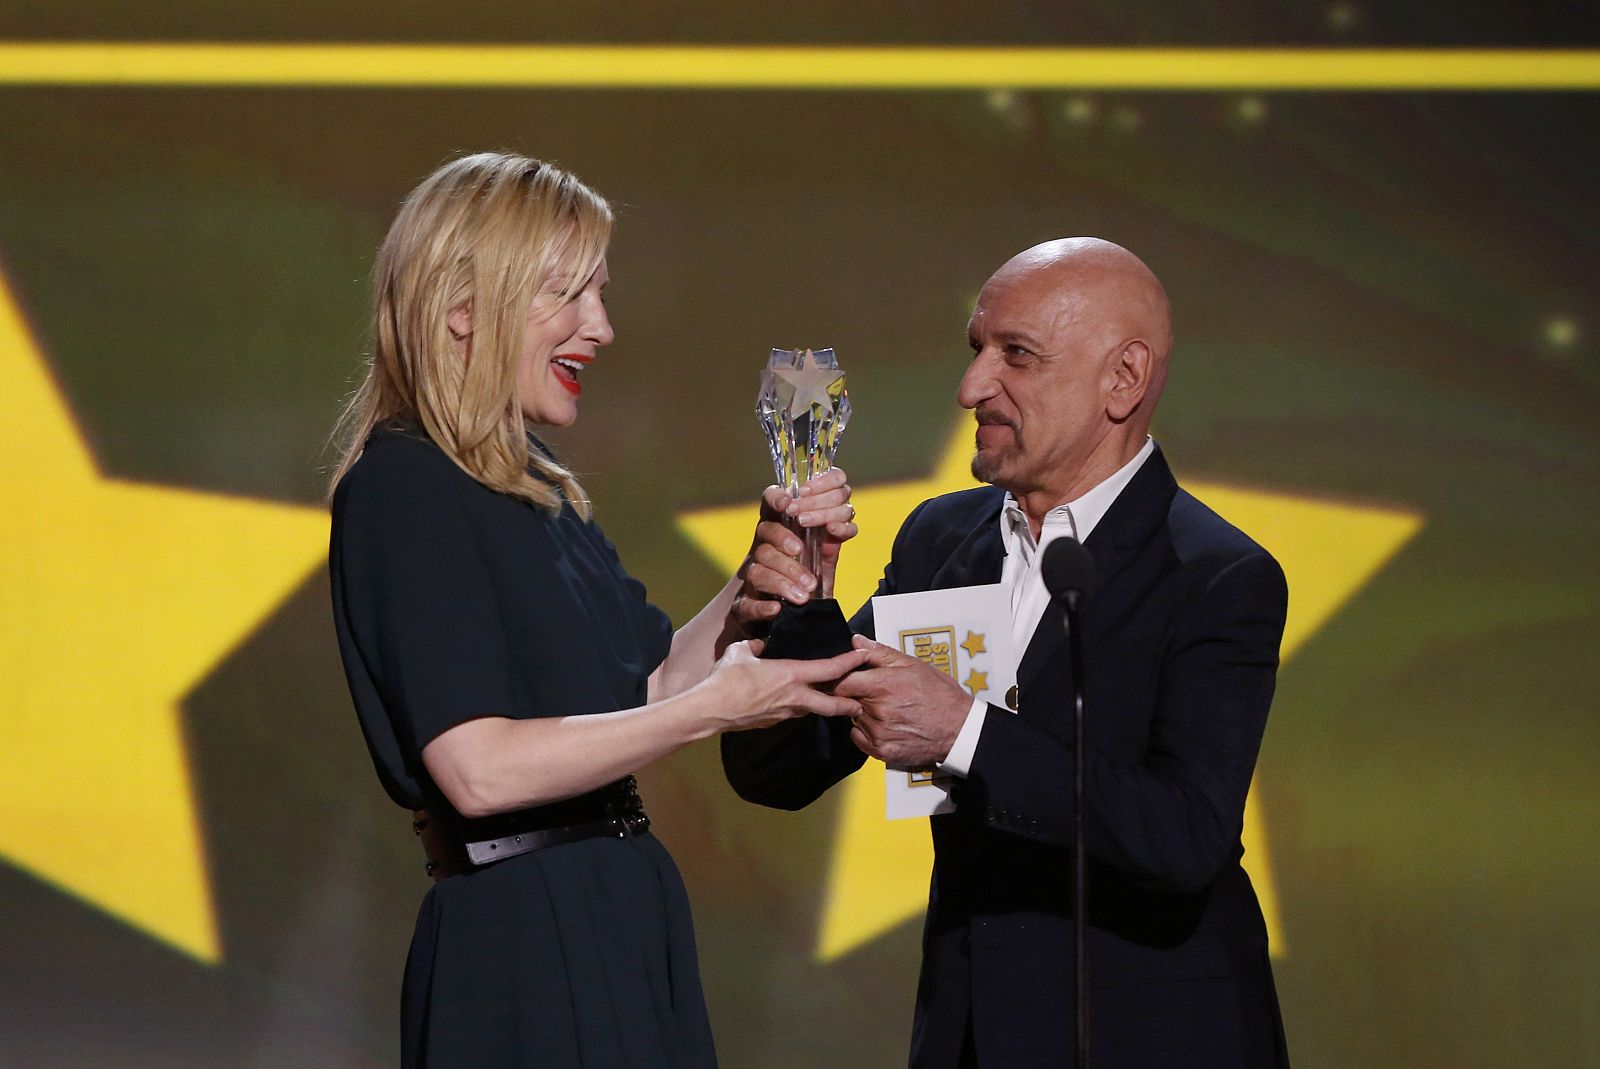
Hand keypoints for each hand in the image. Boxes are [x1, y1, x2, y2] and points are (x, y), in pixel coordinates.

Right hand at [704, 640, 866, 731]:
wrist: (710, 711)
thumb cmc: (725, 680)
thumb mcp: (741, 652)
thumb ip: (755, 646)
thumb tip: (761, 644)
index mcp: (790, 675)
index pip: (830, 669)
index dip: (850, 662)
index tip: (863, 655)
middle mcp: (793, 697)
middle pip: (832, 704)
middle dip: (849, 703)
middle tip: (860, 701)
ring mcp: (784, 713)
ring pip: (811, 710)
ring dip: (822, 705)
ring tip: (829, 697)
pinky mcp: (772, 722)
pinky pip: (792, 713)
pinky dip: (799, 707)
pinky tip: (794, 700)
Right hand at [731, 468, 857, 635]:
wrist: (782, 620)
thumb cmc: (804, 584)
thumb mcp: (821, 561)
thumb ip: (829, 543)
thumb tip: (841, 528)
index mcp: (779, 533)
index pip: (770, 503)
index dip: (775, 497)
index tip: (788, 503)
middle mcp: (761, 549)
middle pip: (764, 532)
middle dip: (784, 540)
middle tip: (801, 552)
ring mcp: (750, 577)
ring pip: (757, 569)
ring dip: (783, 580)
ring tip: (805, 594)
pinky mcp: (743, 607)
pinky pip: (747, 605)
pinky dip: (762, 607)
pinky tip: (776, 608)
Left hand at [834, 635, 972, 767]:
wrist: (959, 728)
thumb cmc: (940, 695)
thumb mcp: (912, 665)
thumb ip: (879, 653)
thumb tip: (857, 642)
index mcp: (883, 685)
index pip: (841, 682)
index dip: (841, 678)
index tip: (845, 678)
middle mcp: (878, 710)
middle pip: (846, 700)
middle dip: (855, 694)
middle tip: (874, 692)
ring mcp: (879, 733)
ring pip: (853, 719)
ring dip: (862, 713)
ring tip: (886, 708)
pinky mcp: (882, 751)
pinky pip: (859, 738)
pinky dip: (866, 731)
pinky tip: (884, 724)